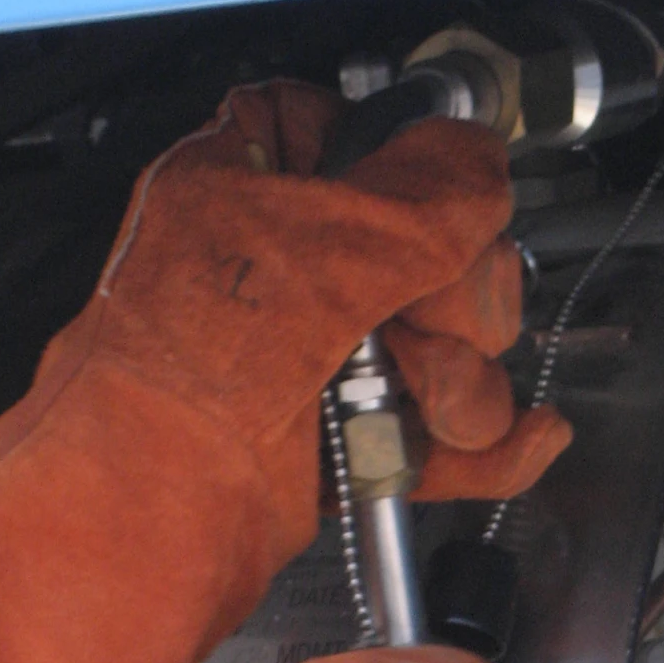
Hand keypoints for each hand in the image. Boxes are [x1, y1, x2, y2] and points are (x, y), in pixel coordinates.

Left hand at [0, 90, 569, 662]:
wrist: (140, 525)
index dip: (414, 168)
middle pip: (422, 251)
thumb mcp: (315, 250)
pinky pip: (421, 433)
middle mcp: (272, 272)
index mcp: (242, 186)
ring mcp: (301, 366)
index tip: (457, 202)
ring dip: (468, 381)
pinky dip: (478, 446)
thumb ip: (416, 200)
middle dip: (459, 296)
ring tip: (452, 409)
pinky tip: (523, 444)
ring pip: (433, 347)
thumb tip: (481, 176)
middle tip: (451, 324)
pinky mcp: (321, 451)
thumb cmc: (175, 381)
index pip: (353, 137)